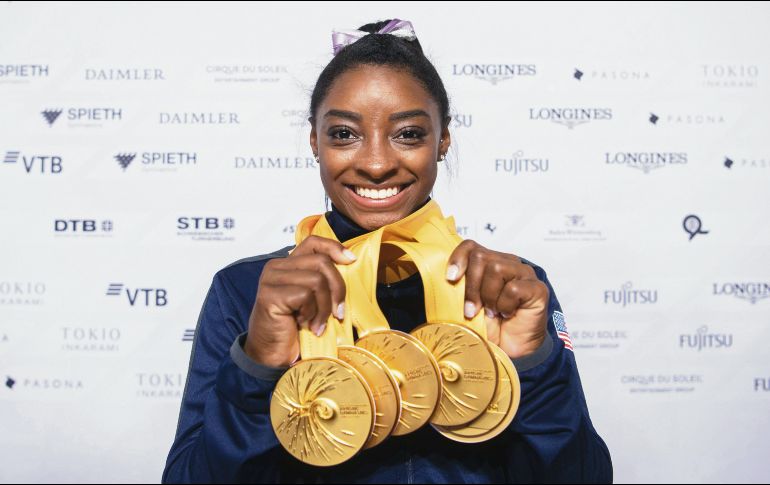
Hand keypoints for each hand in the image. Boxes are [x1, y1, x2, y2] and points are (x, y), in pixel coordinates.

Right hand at [244, 236, 355, 366]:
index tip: (351, 260)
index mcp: (289, 264)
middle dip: (337, 289)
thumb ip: (324, 281)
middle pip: (321, 262)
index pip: (314, 243)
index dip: (334, 248)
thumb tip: (350, 264)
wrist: (272, 354)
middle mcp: (277, 267)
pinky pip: (305, 296)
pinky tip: (305, 325)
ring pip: (316, 280)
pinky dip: (311, 313)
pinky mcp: (269, 295)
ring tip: (317, 323)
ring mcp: (271, 279)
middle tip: (338, 313)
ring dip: (323, 307)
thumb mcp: (315, 300)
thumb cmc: (295, 328)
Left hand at [446, 240, 548, 359]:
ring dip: (489, 296)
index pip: (471, 246)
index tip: (450, 278)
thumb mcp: (467, 304)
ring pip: (496, 269)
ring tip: (493, 312)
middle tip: (472, 310)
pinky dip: (505, 305)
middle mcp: (508, 263)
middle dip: (471, 286)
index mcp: (489, 263)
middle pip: (481, 257)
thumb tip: (446, 276)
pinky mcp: (537, 288)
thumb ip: (460, 286)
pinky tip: (507, 314)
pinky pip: (513, 289)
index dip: (458, 258)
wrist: (510, 350)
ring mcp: (524, 274)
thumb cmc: (490, 327)